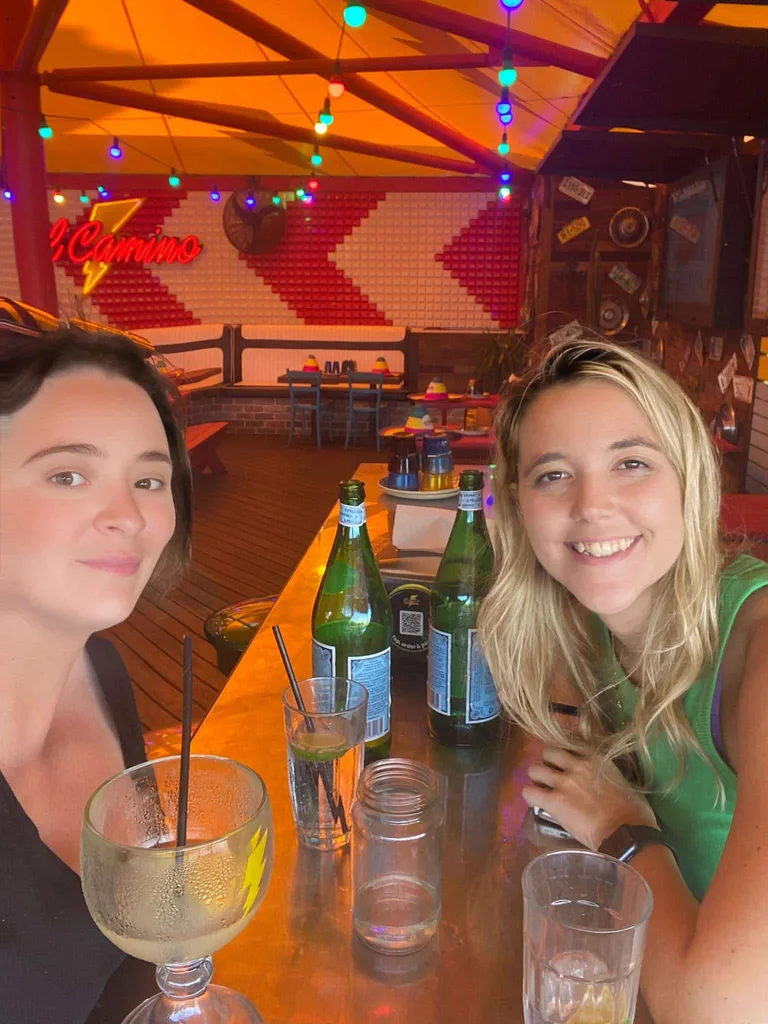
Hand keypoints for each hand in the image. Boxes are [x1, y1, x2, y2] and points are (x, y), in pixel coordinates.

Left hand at [522, 747, 657, 850]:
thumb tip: (602, 779)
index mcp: (594, 757)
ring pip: (534, 770)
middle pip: (548, 752)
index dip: (564, 754)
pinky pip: (529, 792)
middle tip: (551, 776)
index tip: (564, 761)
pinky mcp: (553, 801)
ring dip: (536, 779)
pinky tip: (534, 802)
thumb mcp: (621, 780)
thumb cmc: (633, 812)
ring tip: (541, 789)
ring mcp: (563, 782)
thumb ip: (605, 773)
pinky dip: (529, 796)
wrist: (626, 833)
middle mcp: (576, 764)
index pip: (569, 742)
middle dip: (547, 763)